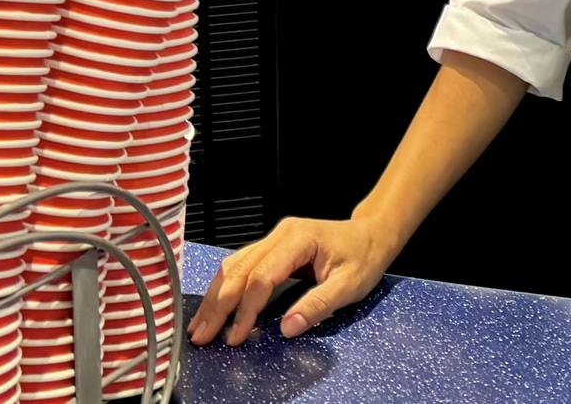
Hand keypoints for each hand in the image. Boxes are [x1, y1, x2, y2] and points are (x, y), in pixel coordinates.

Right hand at [188, 215, 397, 346]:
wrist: (370, 235)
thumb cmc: (363, 256)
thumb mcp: (349, 285)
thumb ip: (318, 305)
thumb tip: (287, 328)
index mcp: (298, 239)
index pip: (261, 277)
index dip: (246, 309)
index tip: (237, 336)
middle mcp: (280, 234)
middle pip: (239, 270)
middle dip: (218, 305)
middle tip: (202, 335)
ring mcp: (274, 239)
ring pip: (234, 266)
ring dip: (215, 296)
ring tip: (200, 324)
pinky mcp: (272, 248)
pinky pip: (241, 265)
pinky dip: (225, 287)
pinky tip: (215, 305)